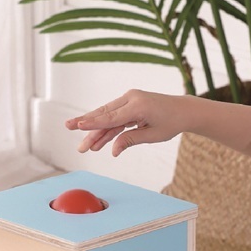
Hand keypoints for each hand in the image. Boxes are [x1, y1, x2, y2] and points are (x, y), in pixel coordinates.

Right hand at [65, 89, 182, 156]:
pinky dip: (107, 129)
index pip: (111, 117)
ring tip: (84, 147)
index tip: (78, 125)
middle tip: (68, 128)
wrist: (183, 110)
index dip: (93, 122)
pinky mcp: (130, 104)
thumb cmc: (171, 123)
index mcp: (138, 106)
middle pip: (105, 114)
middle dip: (87, 125)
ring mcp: (130, 100)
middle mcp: (131, 99)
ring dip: (96, 132)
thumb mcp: (152, 135)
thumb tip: (113, 151)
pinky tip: (98, 142)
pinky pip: (115, 118)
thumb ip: (131, 140)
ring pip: (108, 117)